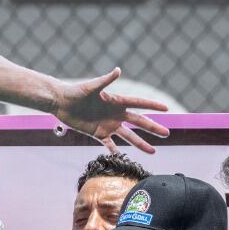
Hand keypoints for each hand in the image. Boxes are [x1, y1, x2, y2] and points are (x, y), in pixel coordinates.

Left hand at [54, 68, 169, 153]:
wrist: (62, 102)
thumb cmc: (76, 92)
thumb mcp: (92, 87)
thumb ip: (106, 80)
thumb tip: (118, 70)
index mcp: (117, 101)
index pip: (139, 103)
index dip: (153, 105)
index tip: (167, 108)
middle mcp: (116, 114)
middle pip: (139, 122)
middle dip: (153, 128)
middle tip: (166, 133)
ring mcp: (109, 125)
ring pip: (129, 136)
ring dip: (141, 144)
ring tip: (153, 151)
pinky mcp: (99, 133)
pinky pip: (110, 145)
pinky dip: (116, 152)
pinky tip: (125, 159)